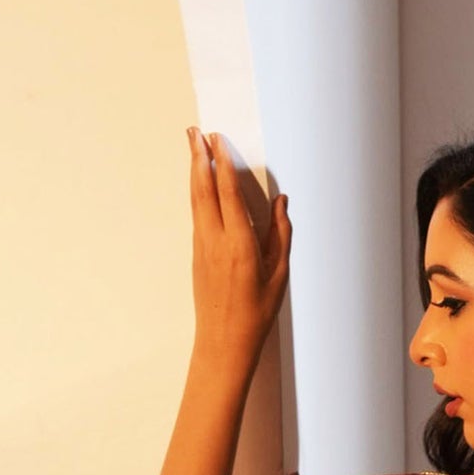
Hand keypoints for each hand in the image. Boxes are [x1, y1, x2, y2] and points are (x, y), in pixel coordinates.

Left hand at [187, 127, 289, 377]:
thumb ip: (280, 235)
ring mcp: (202, 247)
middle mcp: (216, 241)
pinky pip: (196, 214)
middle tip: (194, 131)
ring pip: (195, 199)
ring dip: (194, 170)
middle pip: (203, 189)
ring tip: (192, 146)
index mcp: (239, 245)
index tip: (216, 139)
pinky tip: (199, 183)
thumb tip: (281, 203)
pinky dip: (197, 192)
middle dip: (198, 157)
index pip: (227, 193)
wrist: (224, 343)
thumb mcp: (278, 275)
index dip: (221, 162)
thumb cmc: (256, 314)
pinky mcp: (197, 254)